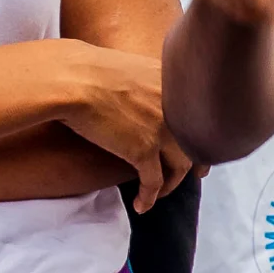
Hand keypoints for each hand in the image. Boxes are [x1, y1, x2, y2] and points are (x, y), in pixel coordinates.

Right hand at [60, 41, 184, 203]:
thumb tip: (145, 93)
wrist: (72, 79)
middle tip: (197, 175)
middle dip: (198, 162)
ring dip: (172, 184)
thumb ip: (150, 81)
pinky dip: (150, 197)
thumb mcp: (134, 66)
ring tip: (161, 192)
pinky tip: (141, 205)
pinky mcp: (144, 150)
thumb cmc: (88, 69)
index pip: (199, 114)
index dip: (202, 134)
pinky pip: (154, 182)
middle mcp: (177, 106)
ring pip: (180, 167)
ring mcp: (163, 128)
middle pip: (198, 142)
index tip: (199, 146)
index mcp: (175, 83)